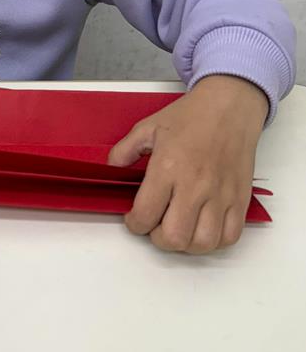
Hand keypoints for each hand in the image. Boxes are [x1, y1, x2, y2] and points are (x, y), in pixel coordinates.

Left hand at [107, 75, 268, 253]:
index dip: (134, 224)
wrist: (229, 106)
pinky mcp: (240, 199)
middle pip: (174, 236)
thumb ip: (125, 149)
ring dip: (186, 244)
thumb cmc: (191, 116)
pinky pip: (230, 236)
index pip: (146, 214)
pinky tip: (202, 228)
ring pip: (203, 243)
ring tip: (178, 228)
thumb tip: (111, 167)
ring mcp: (220, 195)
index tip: (134, 219)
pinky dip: (214, 241)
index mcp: (168, 167)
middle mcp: (195, 185)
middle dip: (158, 238)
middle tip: (155, 226)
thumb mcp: (148, 126)